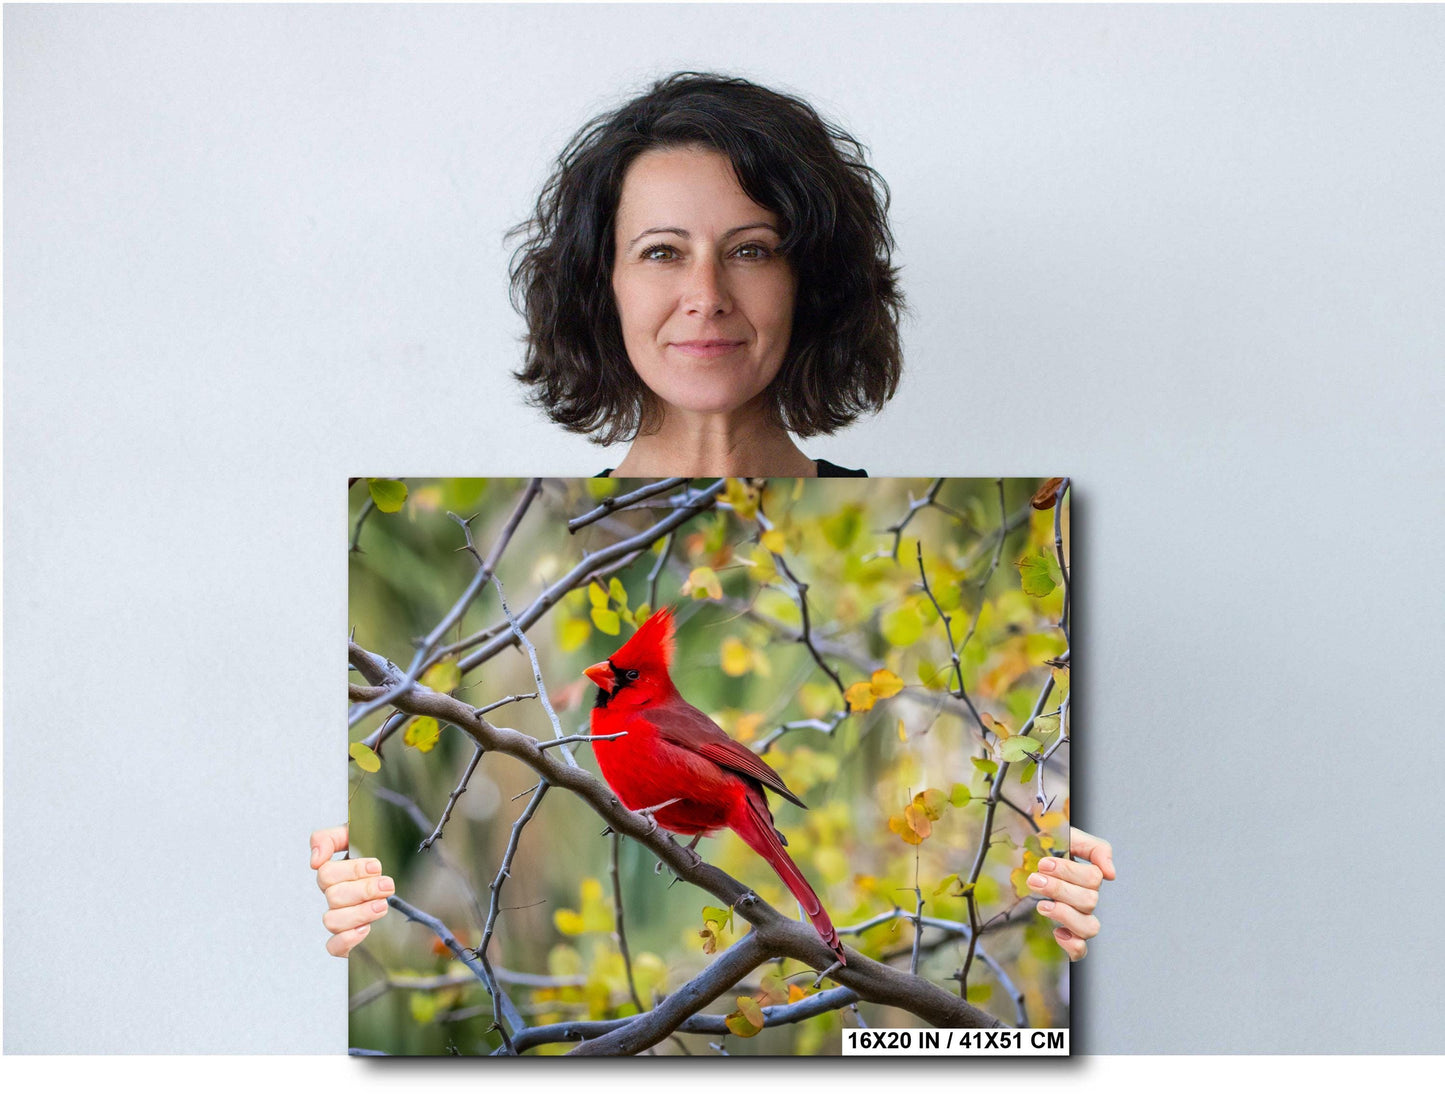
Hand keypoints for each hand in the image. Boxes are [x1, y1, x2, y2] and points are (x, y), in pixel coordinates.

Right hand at [310, 824, 393, 957]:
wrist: (391, 874)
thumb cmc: (368, 851)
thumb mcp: (352, 835)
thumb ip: (329, 838)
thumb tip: (314, 860)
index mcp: (332, 874)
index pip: (326, 873)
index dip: (351, 870)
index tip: (375, 866)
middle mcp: (332, 897)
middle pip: (333, 897)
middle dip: (364, 890)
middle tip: (387, 885)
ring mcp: (338, 918)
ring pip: (332, 921)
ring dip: (360, 913)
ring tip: (382, 904)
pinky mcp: (346, 939)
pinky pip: (333, 947)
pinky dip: (347, 940)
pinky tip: (365, 928)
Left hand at [1028, 827, 1114, 961]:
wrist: (1024, 856)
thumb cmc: (1048, 847)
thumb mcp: (1070, 836)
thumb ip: (1095, 848)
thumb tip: (1111, 874)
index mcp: (1089, 876)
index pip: (1093, 878)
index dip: (1069, 872)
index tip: (1044, 864)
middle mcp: (1087, 899)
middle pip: (1089, 901)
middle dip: (1059, 889)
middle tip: (1035, 879)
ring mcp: (1078, 918)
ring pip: (1089, 927)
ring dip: (1065, 915)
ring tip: (1041, 905)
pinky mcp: (1067, 936)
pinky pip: (1080, 950)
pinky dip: (1072, 945)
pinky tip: (1057, 933)